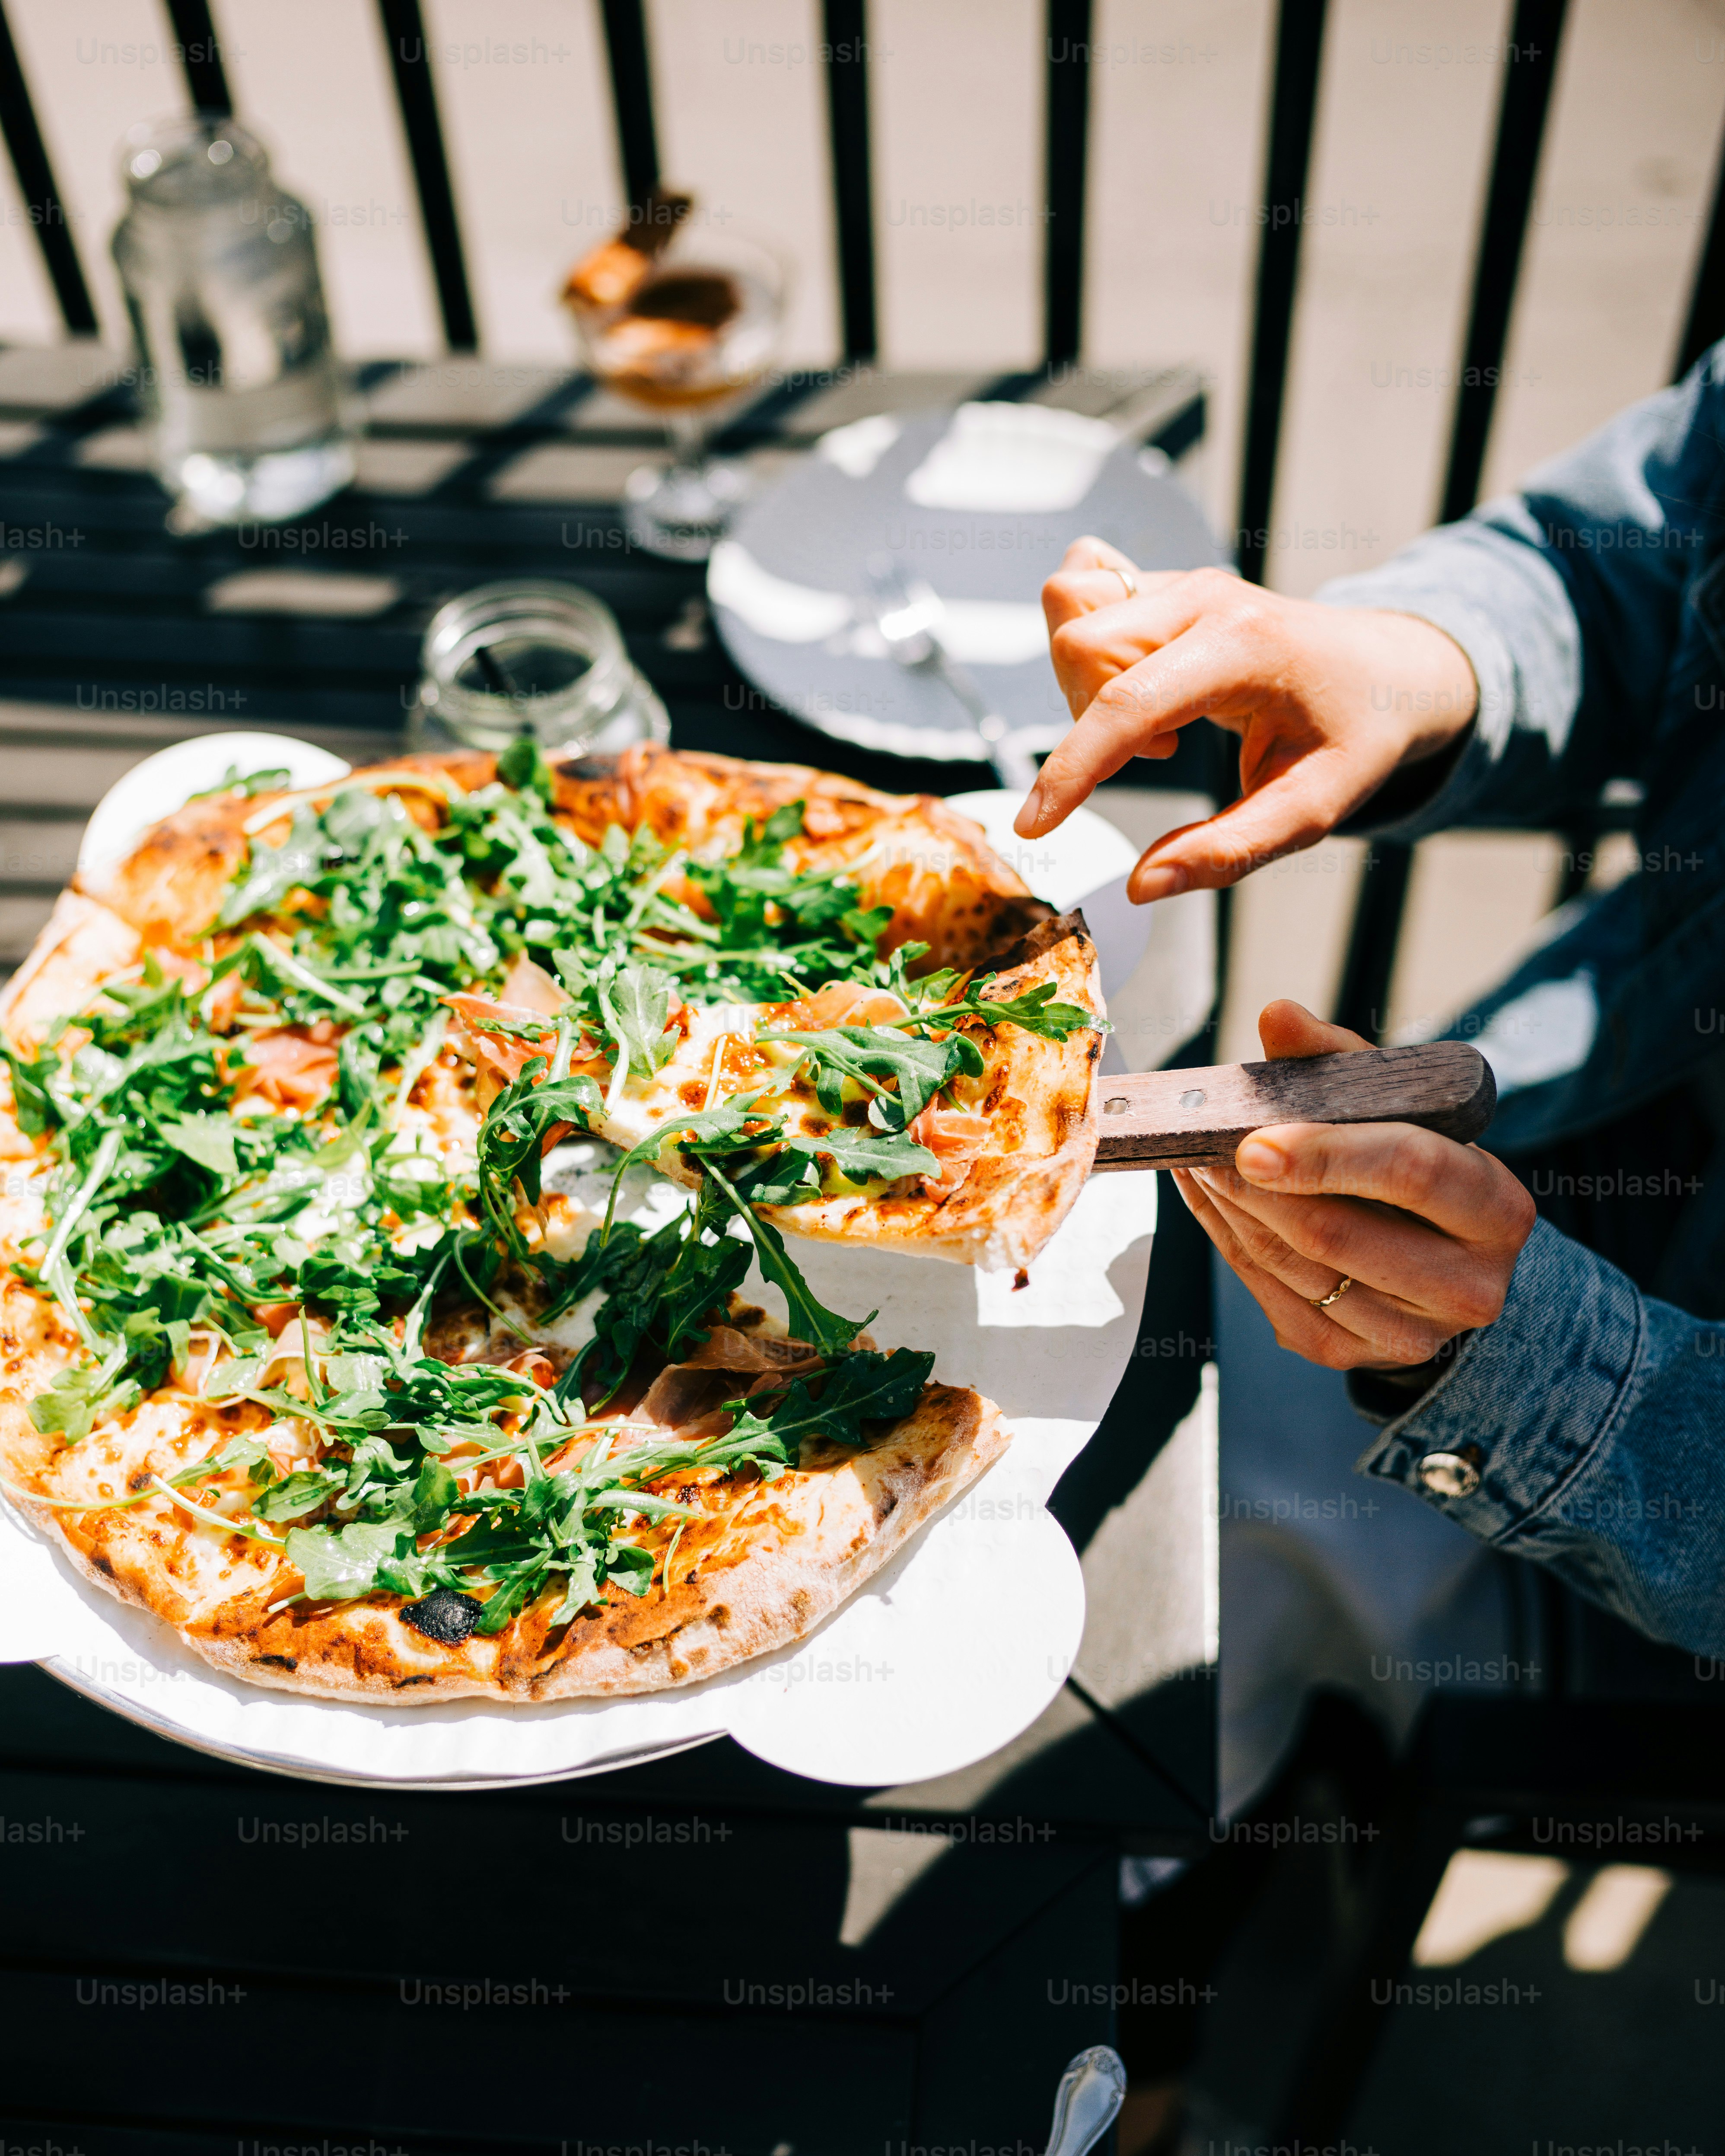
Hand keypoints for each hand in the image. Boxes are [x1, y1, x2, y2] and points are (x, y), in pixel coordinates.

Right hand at [1015, 536, 1477, 902]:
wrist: (1386, 669)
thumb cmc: (1354, 737)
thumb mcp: (1312, 809)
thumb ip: (1227, 851)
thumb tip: (1140, 888)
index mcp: (1244, 646)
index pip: (1127, 703)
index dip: (1069, 770)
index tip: (1034, 827)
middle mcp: (1204, 598)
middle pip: (1080, 647)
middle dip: (1090, 721)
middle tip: (1163, 754)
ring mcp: (1182, 582)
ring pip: (1069, 613)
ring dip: (1085, 683)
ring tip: (1156, 723)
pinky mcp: (1165, 583)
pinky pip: (1080, 590)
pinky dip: (1085, 645)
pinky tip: (1134, 680)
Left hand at [1174, 1000, 1535, 1370]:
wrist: (1456, 1266)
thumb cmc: (1429, 1172)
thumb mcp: (1409, 1111)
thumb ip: (1345, 1060)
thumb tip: (1278, 1017)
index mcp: (1495, 1209)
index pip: (1411, 1171)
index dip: (1326, 1153)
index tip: (1254, 1139)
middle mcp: (1466, 1285)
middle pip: (1335, 1233)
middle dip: (1254, 1184)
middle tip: (1201, 1141)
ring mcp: (1408, 1333)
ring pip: (1293, 1268)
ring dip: (1229, 1208)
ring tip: (1196, 1158)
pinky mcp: (1350, 1354)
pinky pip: (1268, 1294)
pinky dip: (1226, 1239)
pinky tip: (1206, 1197)